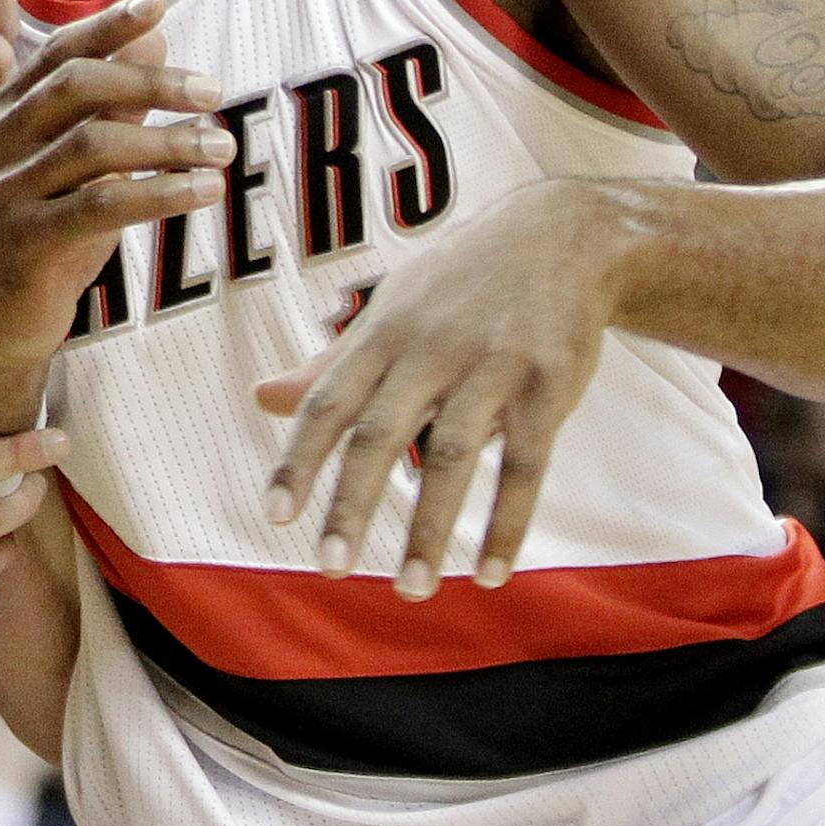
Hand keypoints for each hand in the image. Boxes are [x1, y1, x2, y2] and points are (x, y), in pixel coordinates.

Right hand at [0, 0, 231, 434]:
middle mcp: (0, 143)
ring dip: (168, 142)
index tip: (160, 4)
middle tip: (213, 88)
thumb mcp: (80, 163)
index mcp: (8, 113)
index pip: (59, 54)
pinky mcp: (27, 241)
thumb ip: (114, 103)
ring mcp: (8, 192)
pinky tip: (204, 189)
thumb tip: (157, 36)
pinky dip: (160, 192)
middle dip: (151, 81)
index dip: (108, 26)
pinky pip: (101, 205)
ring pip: (93, 146)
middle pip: (76, 89)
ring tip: (223, 145)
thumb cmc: (46, 232)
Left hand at [255, 180, 628, 597]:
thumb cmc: (460, 283)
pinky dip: (506, 523)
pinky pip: (525, 466)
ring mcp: (491, 367)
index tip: (276, 516)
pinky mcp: (547, 387)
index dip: (300, 459)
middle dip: (352, 504)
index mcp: (384, 332)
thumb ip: (331, 364)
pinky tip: (488, 574)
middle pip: (381, 433)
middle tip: (328, 569)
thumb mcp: (391, 310)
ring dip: (430, 529)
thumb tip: (260, 398)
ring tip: (411, 590)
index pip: (330, 402)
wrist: (563, 235)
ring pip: (452, 456)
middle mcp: (431, 348)